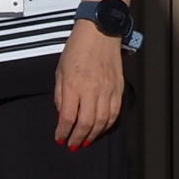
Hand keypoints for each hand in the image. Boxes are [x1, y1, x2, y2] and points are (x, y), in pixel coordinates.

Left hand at [55, 23, 125, 148]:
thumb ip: (61, 96)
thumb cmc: (77, 49)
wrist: (100, 33)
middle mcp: (92, 90)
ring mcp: (108, 90)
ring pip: (102, 121)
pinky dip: (107, 125)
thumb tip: (62, 116)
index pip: (68, 117)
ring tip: (86, 141)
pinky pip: (115, 112)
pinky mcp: (119, 88)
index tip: (60, 138)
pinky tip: (100, 129)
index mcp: (74, 86)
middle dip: (78, 138)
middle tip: (73, 145)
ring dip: (93, 135)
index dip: (63, 132)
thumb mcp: (60, 72)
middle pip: (86, 123)